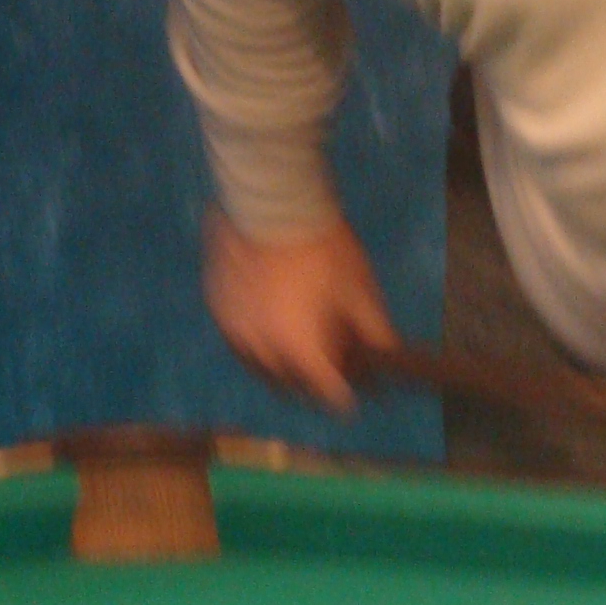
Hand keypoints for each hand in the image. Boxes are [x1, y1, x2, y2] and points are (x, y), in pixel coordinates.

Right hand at [203, 209, 397, 413]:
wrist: (268, 204)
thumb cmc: (322, 246)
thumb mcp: (358, 288)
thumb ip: (373, 329)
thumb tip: (387, 354)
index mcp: (299, 348)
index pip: (325, 392)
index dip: (343, 399)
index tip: (352, 400)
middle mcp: (261, 349)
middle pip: (290, 387)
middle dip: (313, 387)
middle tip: (330, 375)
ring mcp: (234, 331)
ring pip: (260, 370)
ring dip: (283, 373)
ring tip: (302, 360)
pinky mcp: (217, 311)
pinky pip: (239, 345)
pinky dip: (259, 349)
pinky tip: (273, 337)